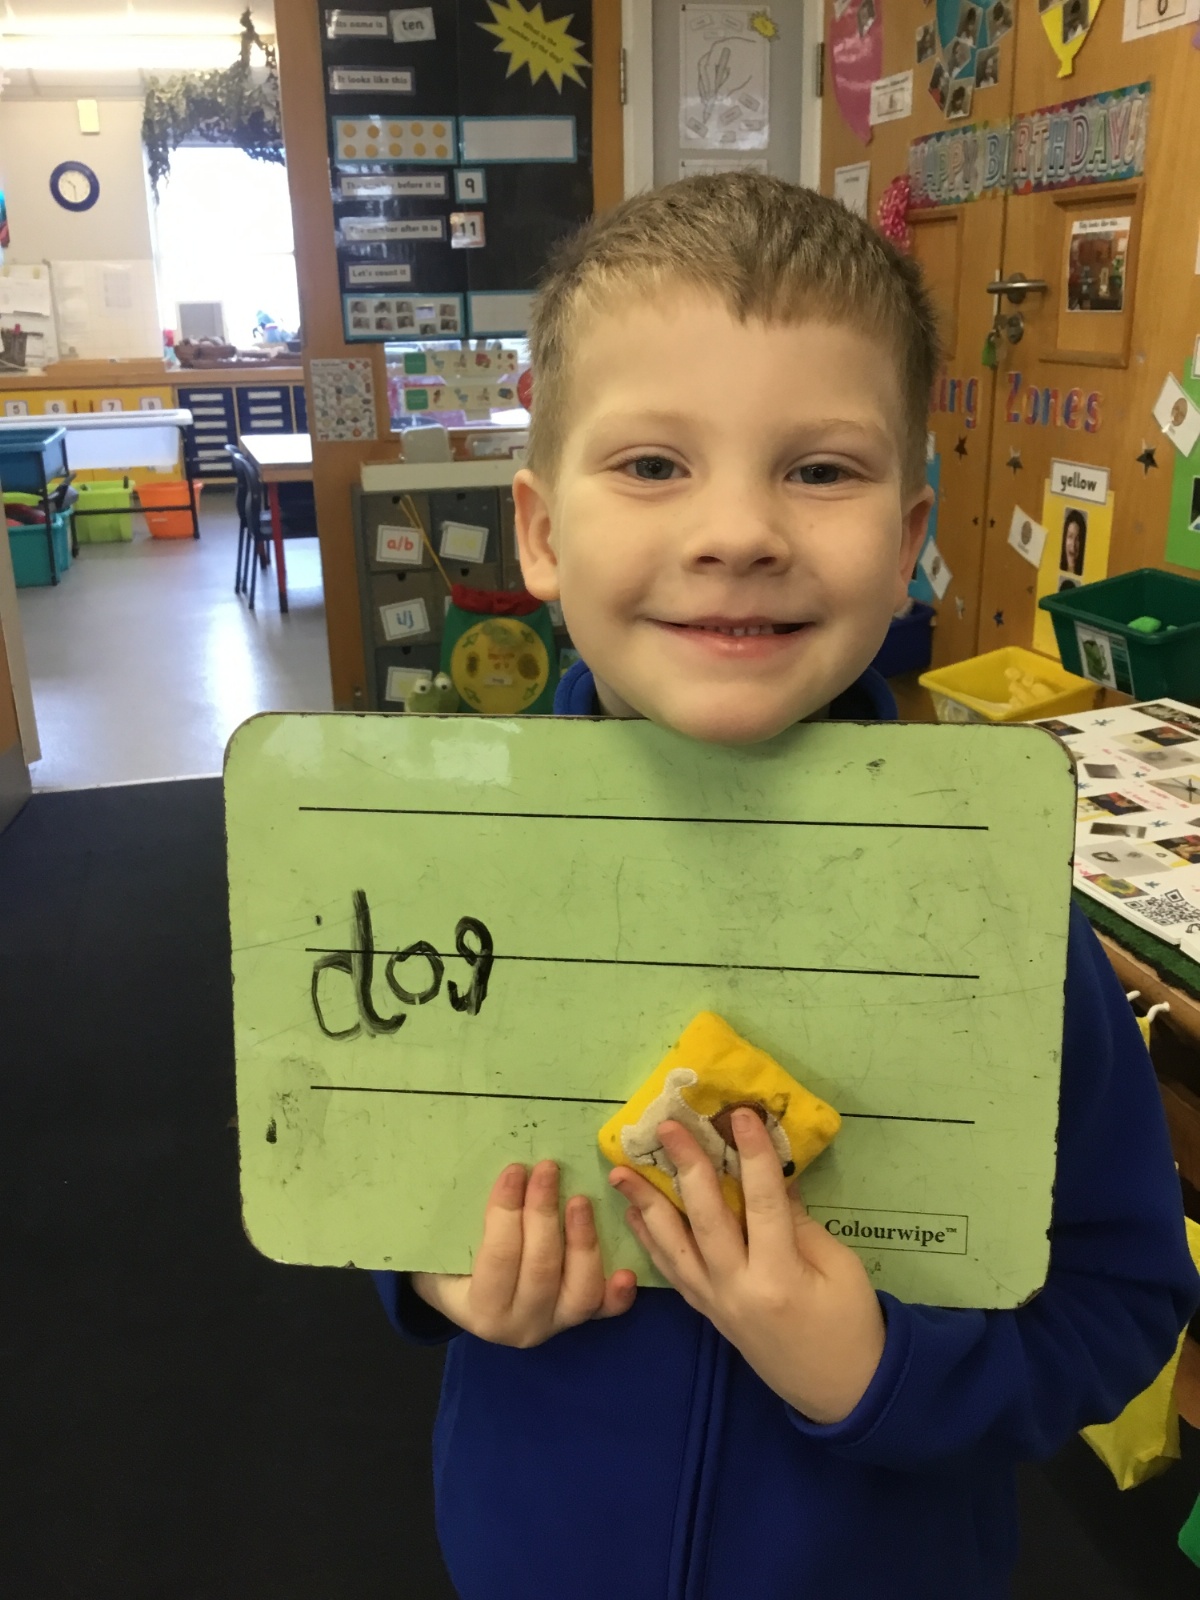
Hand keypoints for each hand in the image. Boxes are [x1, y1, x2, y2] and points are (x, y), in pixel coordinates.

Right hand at [412, 1160, 636, 1347]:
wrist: (471, 1303)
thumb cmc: (454, 1266)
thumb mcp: (446, 1250)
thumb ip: (463, 1222)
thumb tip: (493, 1171)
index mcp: (481, 1310)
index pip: (498, 1257)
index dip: (507, 1211)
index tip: (515, 1170)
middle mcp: (521, 1326)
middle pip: (540, 1269)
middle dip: (544, 1214)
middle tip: (548, 1169)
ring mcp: (556, 1325)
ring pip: (579, 1290)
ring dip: (582, 1241)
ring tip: (581, 1200)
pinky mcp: (580, 1320)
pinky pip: (605, 1310)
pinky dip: (618, 1294)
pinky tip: (626, 1271)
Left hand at [610, 1111, 884, 1423]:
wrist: (841, 1393)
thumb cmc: (851, 1324)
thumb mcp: (839, 1267)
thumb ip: (800, 1221)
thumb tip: (770, 1172)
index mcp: (780, 1278)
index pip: (763, 1204)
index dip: (752, 1157)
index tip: (741, 1115)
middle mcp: (738, 1290)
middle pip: (706, 1220)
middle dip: (686, 1169)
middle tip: (668, 1128)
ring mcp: (716, 1304)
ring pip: (673, 1248)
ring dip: (645, 1205)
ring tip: (620, 1170)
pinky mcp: (707, 1312)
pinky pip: (671, 1272)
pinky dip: (651, 1240)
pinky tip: (635, 1212)